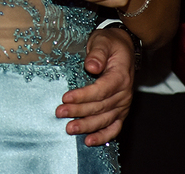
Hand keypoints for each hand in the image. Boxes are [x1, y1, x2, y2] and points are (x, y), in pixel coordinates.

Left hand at [58, 27, 134, 144]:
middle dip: (79, 111)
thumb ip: (97, 53)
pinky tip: (89, 141)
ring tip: (69, 129)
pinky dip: (103, 136)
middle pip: (100, 106)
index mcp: (120, 77)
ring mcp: (123, 105)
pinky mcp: (120, 111)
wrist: (124, 48)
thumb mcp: (103, 41)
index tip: (65, 97)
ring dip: (87, 126)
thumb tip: (92, 66)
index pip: (101, 90)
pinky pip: (114, 128)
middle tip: (60, 113)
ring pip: (105, 119)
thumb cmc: (110, 44)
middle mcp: (124, 94)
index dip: (83, 96)